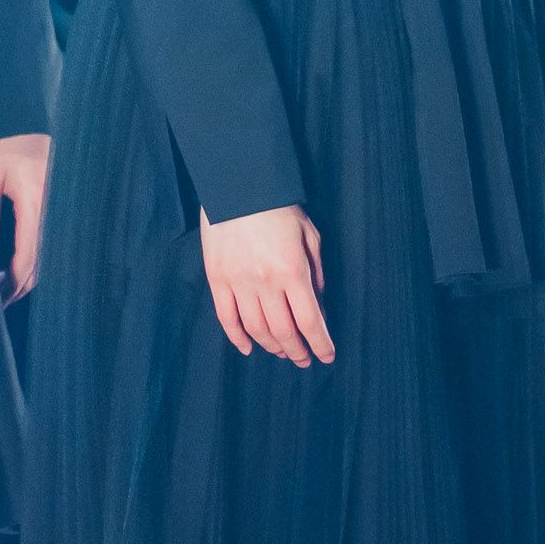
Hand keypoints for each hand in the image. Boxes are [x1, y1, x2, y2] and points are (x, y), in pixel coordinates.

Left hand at [0, 133, 50, 298]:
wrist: (25, 124)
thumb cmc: (3, 145)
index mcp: (36, 203)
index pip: (27, 257)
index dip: (12, 285)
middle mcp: (54, 213)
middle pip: (41, 266)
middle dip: (18, 288)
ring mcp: (59, 214)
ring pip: (47, 259)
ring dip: (25, 277)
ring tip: (0, 287)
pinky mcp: (57, 214)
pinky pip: (47, 246)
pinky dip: (31, 262)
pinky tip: (12, 267)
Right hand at [200, 206, 333, 366]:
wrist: (237, 184)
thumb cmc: (278, 206)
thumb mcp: (309, 235)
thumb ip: (316, 272)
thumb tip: (319, 305)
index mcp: (292, 271)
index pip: (310, 321)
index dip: (320, 344)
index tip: (327, 356)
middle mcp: (265, 282)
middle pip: (284, 331)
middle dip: (297, 351)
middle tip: (304, 359)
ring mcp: (238, 282)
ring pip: (256, 329)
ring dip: (272, 346)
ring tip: (281, 351)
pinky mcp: (217, 279)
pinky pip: (226, 318)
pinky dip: (238, 338)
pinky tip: (249, 348)